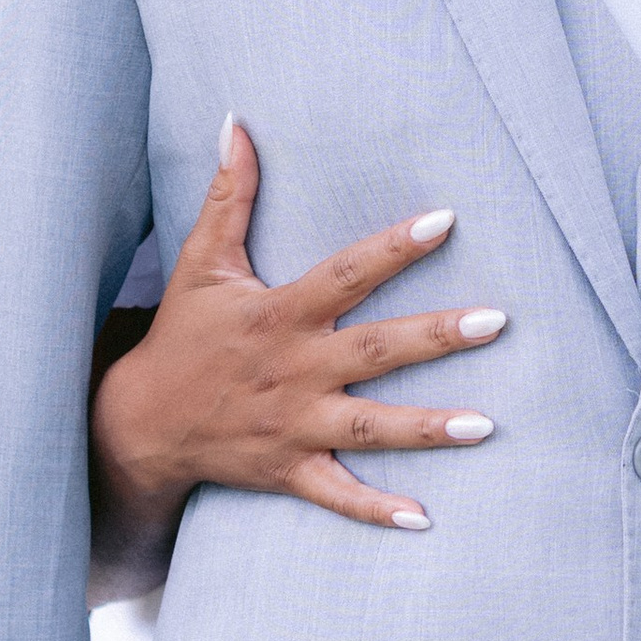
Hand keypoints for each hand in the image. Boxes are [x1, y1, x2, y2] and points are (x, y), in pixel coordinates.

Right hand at [90, 122, 505, 545]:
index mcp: (279, 314)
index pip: (345, 273)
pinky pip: (337, 493)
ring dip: (427, 428)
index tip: (446, 220)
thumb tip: (237, 122)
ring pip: (369, 426)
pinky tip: (425, 518)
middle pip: (375, 350)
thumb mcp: (202, 262)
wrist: (141, 424)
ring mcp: (293, 424)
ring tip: (487, 425)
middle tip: (500, 320)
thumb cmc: (183, 335)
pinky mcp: (289, 470)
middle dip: (436, 336)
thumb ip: (230, 194)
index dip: (393, 248)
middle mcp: (293, 369)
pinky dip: (376, 510)